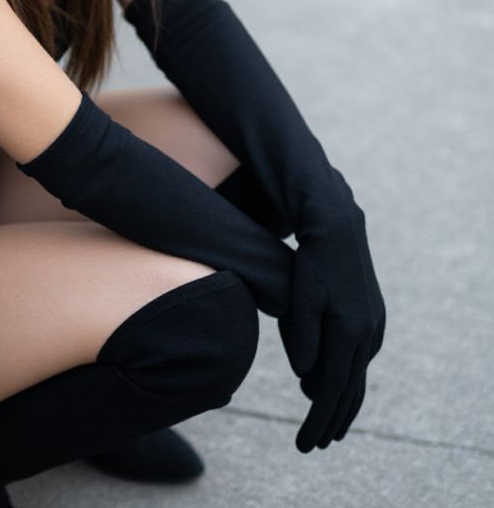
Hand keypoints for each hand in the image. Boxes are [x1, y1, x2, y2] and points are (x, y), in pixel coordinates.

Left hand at [278, 208, 384, 451]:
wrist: (338, 229)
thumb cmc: (312, 262)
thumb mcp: (300, 298)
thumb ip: (303, 337)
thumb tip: (305, 376)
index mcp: (348, 333)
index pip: (331, 390)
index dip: (317, 420)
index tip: (304, 444)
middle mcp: (367, 336)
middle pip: (349, 391)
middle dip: (330, 421)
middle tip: (312, 445)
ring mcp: (374, 328)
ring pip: (357, 376)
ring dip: (341, 403)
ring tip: (327, 426)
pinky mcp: (372, 319)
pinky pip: (359, 359)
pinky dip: (347, 378)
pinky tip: (336, 385)